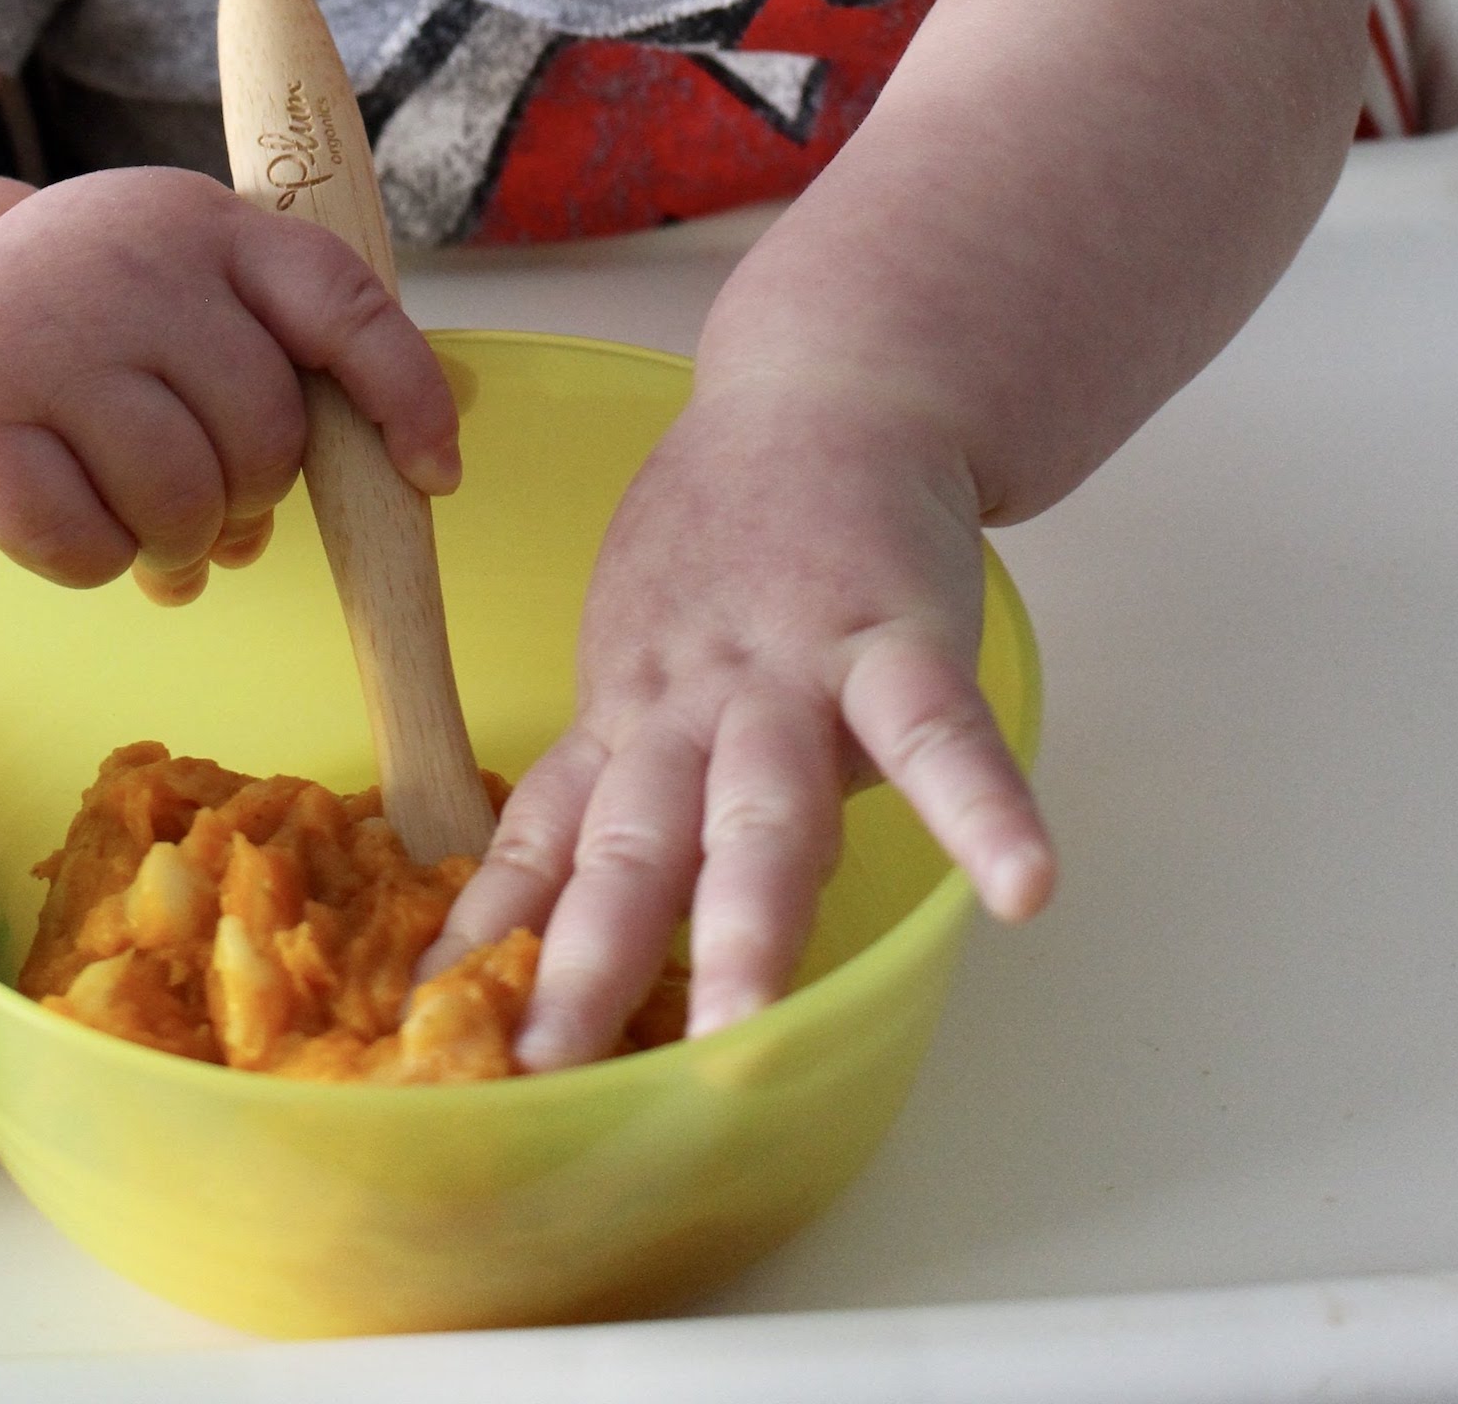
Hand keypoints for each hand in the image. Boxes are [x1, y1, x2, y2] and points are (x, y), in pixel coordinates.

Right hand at [0, 169, 459, 598]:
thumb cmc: (96, 325)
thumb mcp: (193, 294)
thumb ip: (277, 364)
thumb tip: (384, 484)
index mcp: (214, 226)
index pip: (342, 302)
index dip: (404, 396)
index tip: (433, 476)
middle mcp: (136, 264)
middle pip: (265, 434)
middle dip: (249, 500)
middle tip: (204, 505)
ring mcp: (46, 334)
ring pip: (180, 500)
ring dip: (175, 544)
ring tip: (140, 522)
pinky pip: (82, 544)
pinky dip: (95, 562)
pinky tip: (70, 518)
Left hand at [422, 373, 1052, 1068]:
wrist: (825, 389)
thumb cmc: (726, 541)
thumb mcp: (641, 651)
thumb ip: (615, 777)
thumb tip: (534, 918)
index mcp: (626, 721)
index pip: (545, 846)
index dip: (493, 940)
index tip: (433, 1035)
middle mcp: (690, 707)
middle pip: (634, 844)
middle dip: (591, 960)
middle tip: (546, 1068)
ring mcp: (794, 671)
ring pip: (763, 807)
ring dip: (747, 919)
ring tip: (738, 1030)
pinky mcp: (899, 633)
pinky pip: (941, 729)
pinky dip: (983, 809)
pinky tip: (1023, 888)